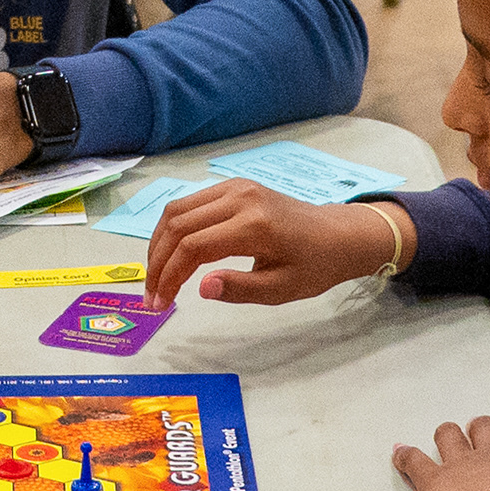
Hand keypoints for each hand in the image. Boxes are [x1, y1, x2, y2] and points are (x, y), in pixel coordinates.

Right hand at [143, 182, 402, 310]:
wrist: (337, 234)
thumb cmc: (314, 266)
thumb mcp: (283, 289)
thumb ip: (240, 289)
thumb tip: (200, 288)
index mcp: (254, 225)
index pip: (194, 246)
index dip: (169, 276)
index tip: (159, 305)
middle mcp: (239, 198)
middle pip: (178, 225)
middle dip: (157, 262)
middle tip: (152, 296)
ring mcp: (234, 186)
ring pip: (177, 210)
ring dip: (159, 243)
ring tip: (156, 276)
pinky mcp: (232, 185)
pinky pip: (189, 203)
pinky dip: (172, 228)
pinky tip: (171, 253)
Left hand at [395, 417, 489, 490]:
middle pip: (485, 427)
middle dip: (483, 432)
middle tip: (483, 444)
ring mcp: (461, 465)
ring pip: (450, 434)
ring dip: (448, 438)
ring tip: (447, 445)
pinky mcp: (433, 482)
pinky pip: (413, 461)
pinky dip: (405, 457)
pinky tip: (397, 454)